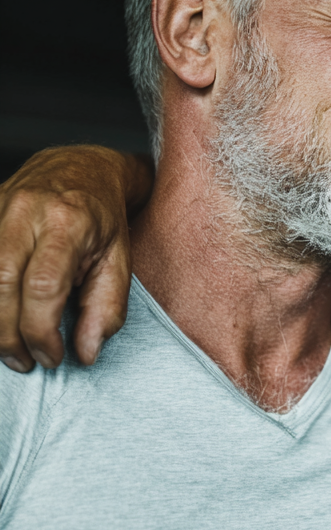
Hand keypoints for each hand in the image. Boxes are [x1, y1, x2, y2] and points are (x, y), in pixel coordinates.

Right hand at [0, 146, 148, 371]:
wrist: (82, 168)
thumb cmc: (104, 219)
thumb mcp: (120, 262)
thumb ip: (106, 309)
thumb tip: (86, 353)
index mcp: (69, 223)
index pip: (43, 287)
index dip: (41, 331)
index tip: (52, 356)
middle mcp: (26, 212)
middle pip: (1, 284)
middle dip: (9, 334)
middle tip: (26, 361)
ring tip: (10, 349)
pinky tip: (0, 320)